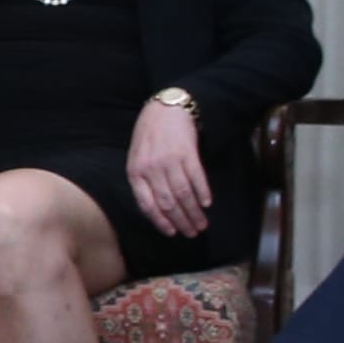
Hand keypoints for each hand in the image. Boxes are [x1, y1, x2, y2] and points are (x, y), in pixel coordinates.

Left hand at [125, 98, 213, 238]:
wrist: (165, 109)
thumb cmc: (148, 136)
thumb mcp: (137, 159)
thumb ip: (143, 182)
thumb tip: (156, 210)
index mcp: (136, 173)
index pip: (148, 205)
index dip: (161, 222)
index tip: (172, 233)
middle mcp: (151, 169)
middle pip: (168, 203)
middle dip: (181, 221)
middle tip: (192, 233)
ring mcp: (170, 161)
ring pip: (183, 194)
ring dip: (194, 212)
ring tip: (202, 223)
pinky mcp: (187, 153)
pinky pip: (196, 178)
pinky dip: (202, 193)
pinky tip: (207, 203)